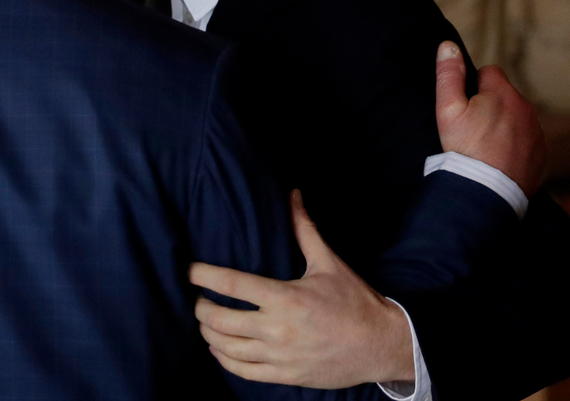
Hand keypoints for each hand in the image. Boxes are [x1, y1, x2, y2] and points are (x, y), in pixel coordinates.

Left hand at [190, 190, 414, 387]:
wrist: (380, 344)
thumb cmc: (355, 301)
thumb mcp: (328, 262)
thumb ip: (304, 229)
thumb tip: (294, 195)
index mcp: (285, 297)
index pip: (231, 283)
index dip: (202, 274)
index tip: (189, 270)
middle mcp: (277, 328)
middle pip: (219, 319)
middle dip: (200, 307)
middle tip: (197, 298)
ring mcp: (278, 356)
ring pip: (225, 347)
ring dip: (208, 333)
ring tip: (205, 322)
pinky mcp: (284, 376)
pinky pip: (242, 371)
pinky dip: (224, 359)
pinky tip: (220, 348)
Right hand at [435, 41, 546, 195]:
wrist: (488, 192)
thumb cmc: (465, 149)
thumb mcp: (448, 110)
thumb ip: (448, 74)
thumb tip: (448, 45)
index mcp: (503, 93)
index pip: (489, 72)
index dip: (474, 87)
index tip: (466, 108)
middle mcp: (525, 107)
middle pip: (505, 96)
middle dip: (491, 106)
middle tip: (472, 130)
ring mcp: (536, 131)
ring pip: (517, 118)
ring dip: (504, 125)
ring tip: (485, 147)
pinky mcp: (541, 153)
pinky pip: (527, 140)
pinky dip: (515, 145)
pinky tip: (499, 160)